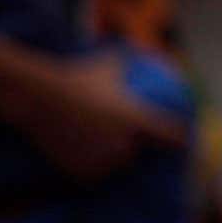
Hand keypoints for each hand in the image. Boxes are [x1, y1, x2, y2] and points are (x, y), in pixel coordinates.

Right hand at [29, 53, 187, 182]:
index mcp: (139, 121)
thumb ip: (128, 59)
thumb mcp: (108, 65)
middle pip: (141, 153)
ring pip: (116, 166)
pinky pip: (94, 175)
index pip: (172, 137)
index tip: (182, 140)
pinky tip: (87, 159)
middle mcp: (126, 145)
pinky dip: (92, 170)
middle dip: (136, 148)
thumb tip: (139, 47)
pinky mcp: (83, 173)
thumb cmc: (77, 77)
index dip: (179, 139)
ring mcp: (104, 161)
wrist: (39, 98)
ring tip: (104, 149)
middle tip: (130, 141)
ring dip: (114, 161)